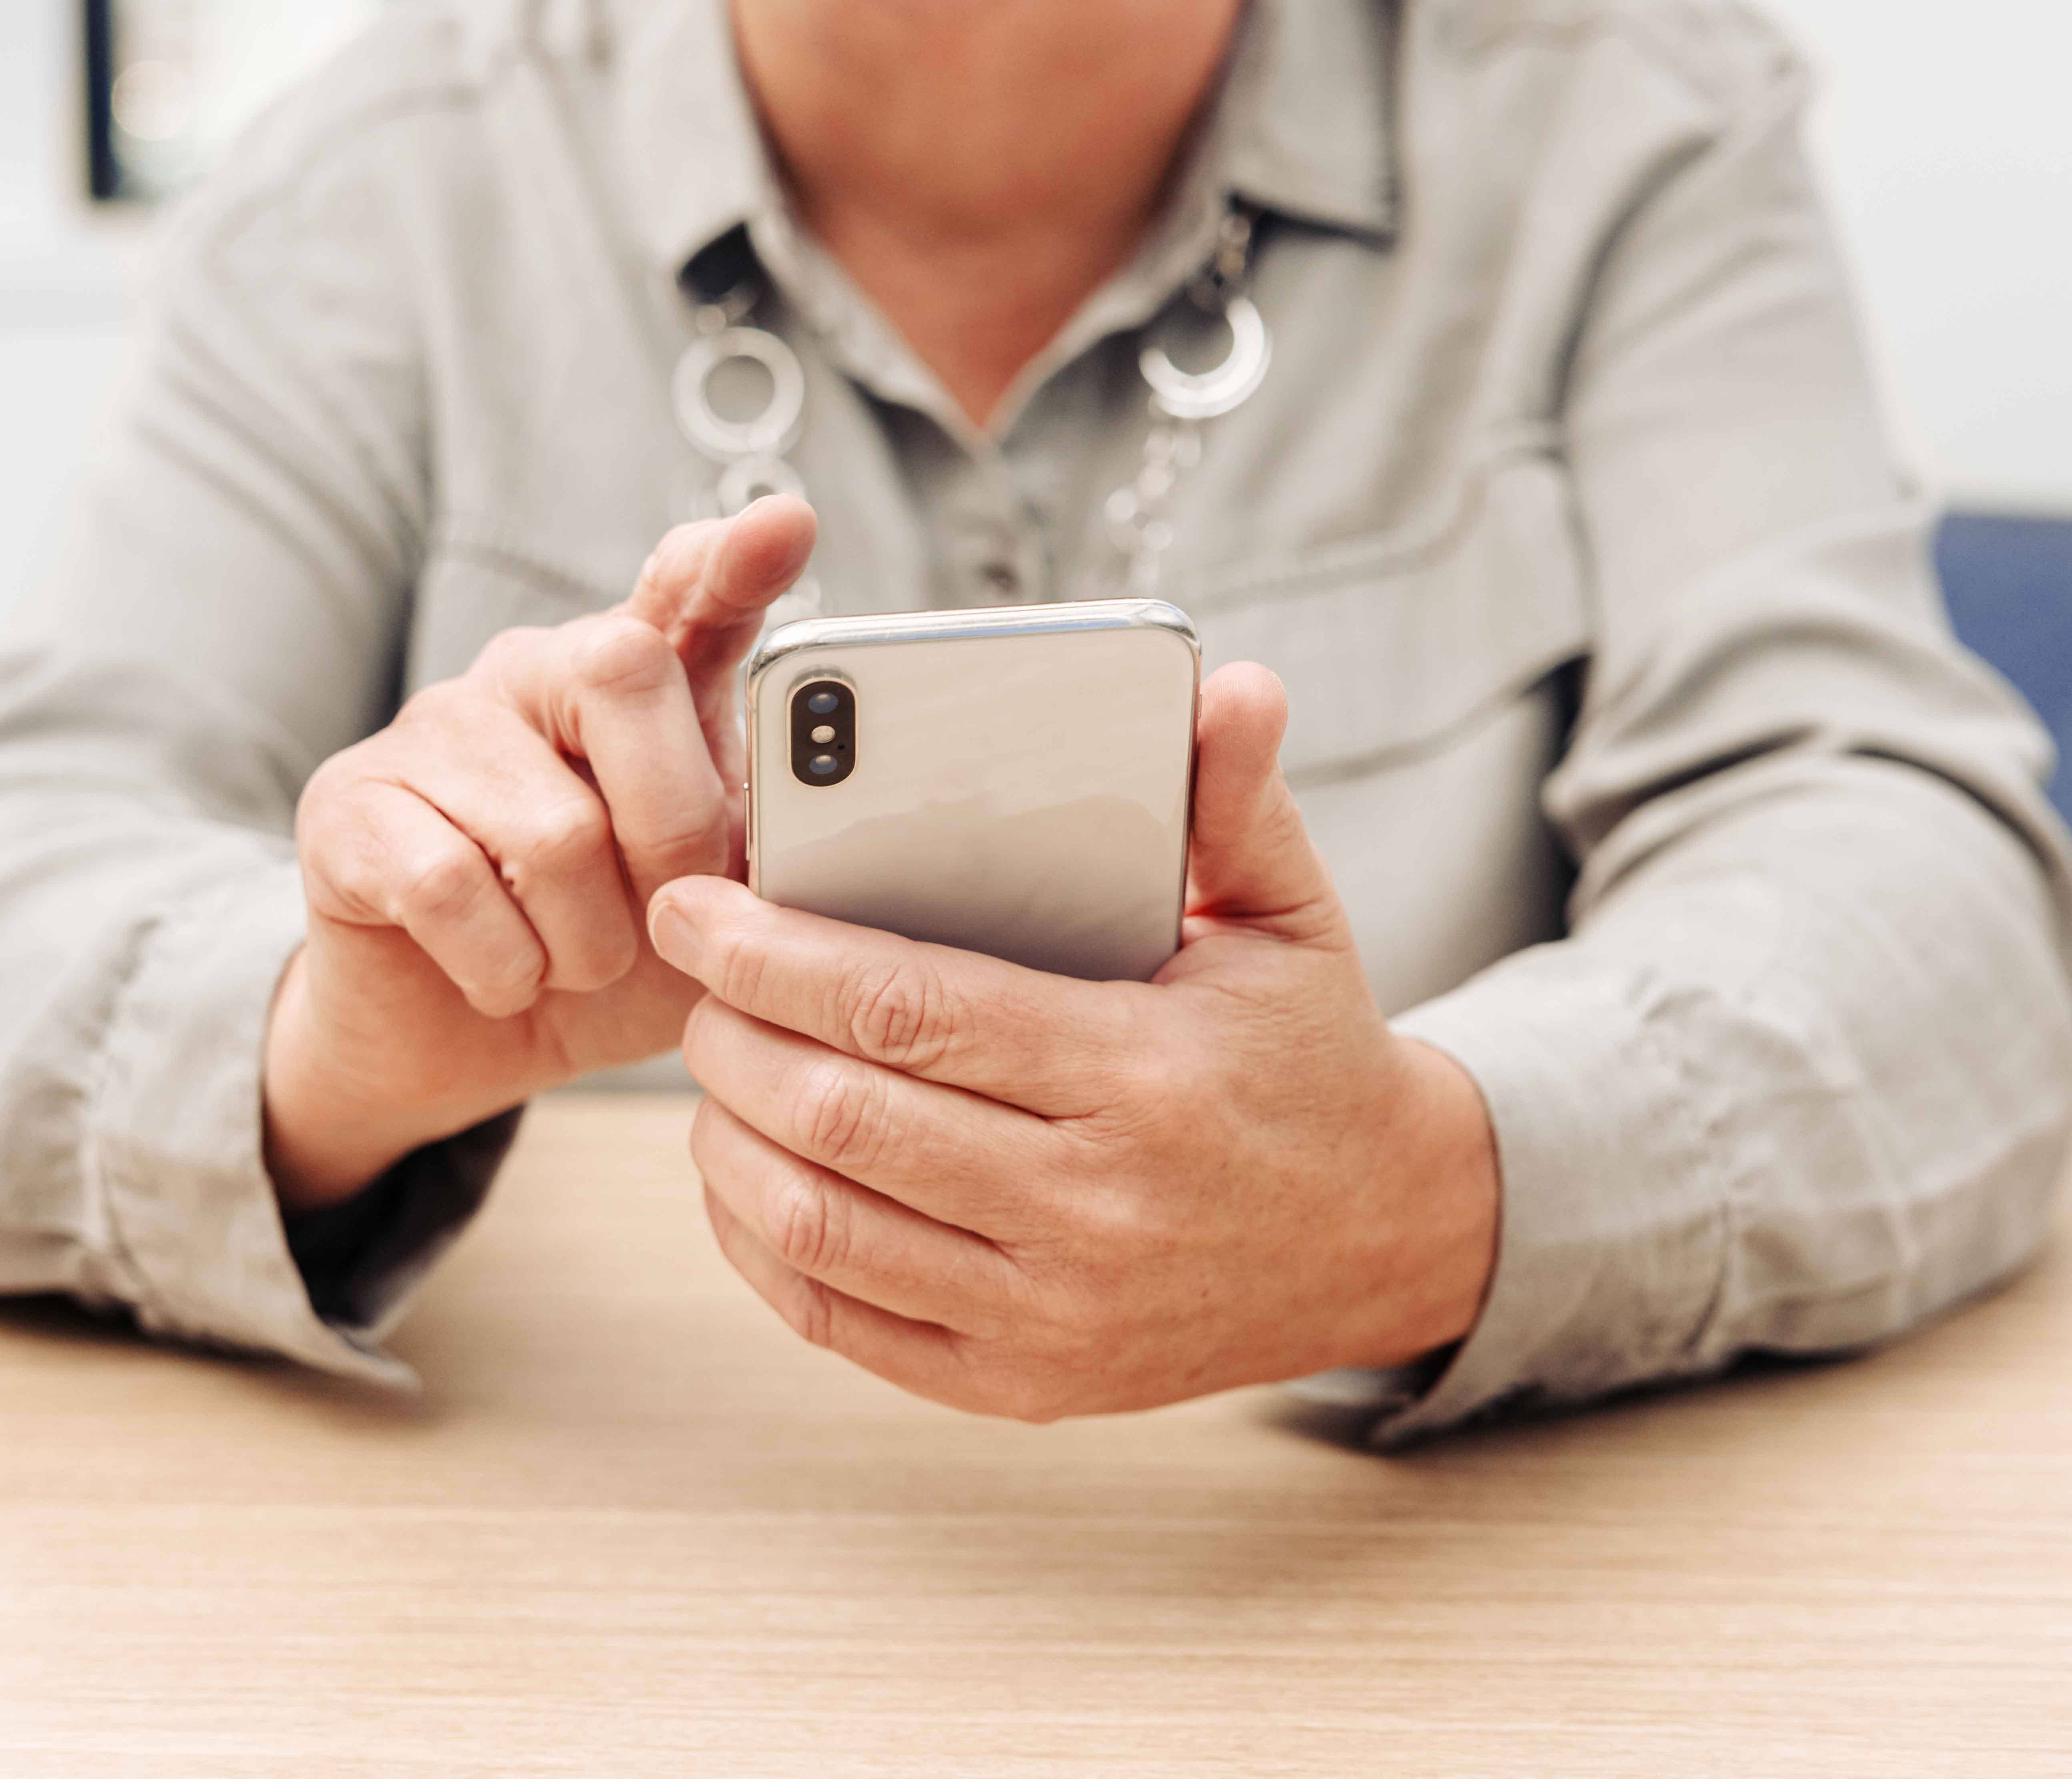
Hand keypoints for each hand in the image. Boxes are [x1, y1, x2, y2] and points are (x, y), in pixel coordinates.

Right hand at [262, 496, 816, 1207]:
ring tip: (572, 964)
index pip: (684, 591)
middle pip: (624, 675)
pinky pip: (449, 886)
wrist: (458, 1044)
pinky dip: (502, 967)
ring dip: (587, 941)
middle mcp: (530, 674)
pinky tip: (502, 978)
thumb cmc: (599, 959)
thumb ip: (756, 845)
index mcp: (629, 682)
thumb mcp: (706, 909)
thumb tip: (814, 815)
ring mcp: (433, 728)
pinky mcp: (349, 803)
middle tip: (667, 917)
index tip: (783, 527)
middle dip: (674, 828)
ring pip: (551, 825)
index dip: (732, 561)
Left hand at [647, 662, 1498, 1420]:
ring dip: (728, 1138)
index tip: (698, 905)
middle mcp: (1096, 1210)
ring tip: (713, 1061)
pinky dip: (762, 1243)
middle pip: (842, 1116)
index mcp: (1147, 1078)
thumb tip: (1229, 685)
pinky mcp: (1022, 1385)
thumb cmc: (1308, 1054)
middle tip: (693, 974)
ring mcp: (1053, 1315)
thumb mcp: (1293, 919)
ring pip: (820, 1224)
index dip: (778, 954)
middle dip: (731, 1034)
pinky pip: (841, 1319)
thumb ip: (1238, 802)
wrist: (1379, 1238)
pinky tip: (744, 1171)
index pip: (910, 1009)